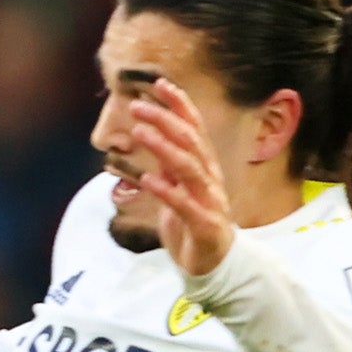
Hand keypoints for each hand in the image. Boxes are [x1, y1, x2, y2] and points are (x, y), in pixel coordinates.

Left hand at [118, 79, 235, 278]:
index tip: (159, 83)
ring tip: (140, 131)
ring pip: (189, 167)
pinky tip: (147, 178)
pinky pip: (184, 204)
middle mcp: (211, 179)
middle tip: (138, 106)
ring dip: (164, 147)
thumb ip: (168, 166)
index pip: (195, 128)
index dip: (179, 104)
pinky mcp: (204, 225)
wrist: (214, 267)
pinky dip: (166, 190)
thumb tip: (153, 138)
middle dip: (165, 119)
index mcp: (205, 167)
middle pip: (191, 141)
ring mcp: (210, 201)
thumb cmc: (194, 227)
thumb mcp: (176, 190)